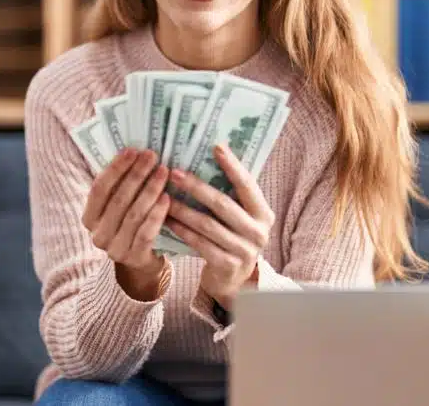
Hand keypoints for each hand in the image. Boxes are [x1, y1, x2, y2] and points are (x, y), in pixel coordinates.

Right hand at [82, 148, 170, 294]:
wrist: (141, 262)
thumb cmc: (130, 224)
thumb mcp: (119, 207)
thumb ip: (120, 186)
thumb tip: (136, 152)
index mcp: (89, 218)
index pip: (99, 188)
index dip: (116, 168)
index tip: (132, 150)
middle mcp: (97, 235)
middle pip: (118, 199)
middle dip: (136, 174)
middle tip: (152, 156)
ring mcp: (115, 249)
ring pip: (133, 214)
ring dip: (150, 190)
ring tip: (163, 172)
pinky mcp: (134, 258)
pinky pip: (146, 232)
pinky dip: (157, 214)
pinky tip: (167, 198)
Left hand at [163, 144, 274, 309]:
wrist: (234, 281)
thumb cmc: (233, 238)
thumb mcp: (240, 217)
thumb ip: (232, 195)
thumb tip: (211, 157)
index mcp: (263, 213)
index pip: (248, 185)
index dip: (233, 166)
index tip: (216, 147)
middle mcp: (258, 232)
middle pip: (223, 204)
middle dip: (197, 187)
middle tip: (175, 172)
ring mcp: (245, 251)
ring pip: (208, 225)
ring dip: (184, 210)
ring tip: (165, 196)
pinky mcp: (228, 266)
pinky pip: (201, 244)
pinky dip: (183, 231)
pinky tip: (168, 220)